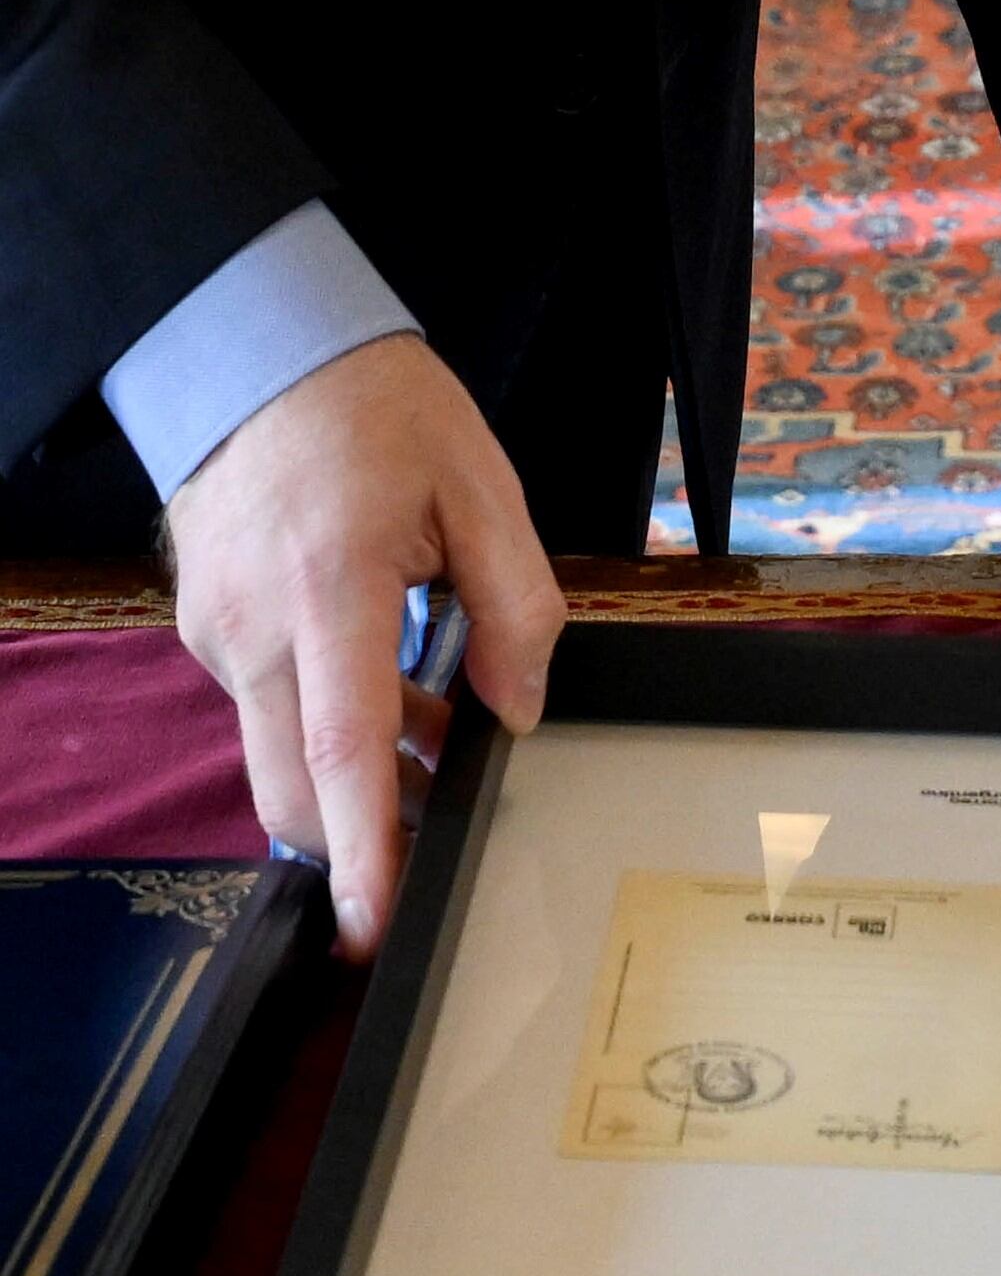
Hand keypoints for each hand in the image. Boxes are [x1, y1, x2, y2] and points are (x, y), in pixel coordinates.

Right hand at [165, 335, 563, 956]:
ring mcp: (216, 633)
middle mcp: (255, 629)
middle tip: (436, 831)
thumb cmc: (379, 411)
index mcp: (330, 589)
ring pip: (278, 754)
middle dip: (360, 836)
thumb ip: (517, 602)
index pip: (345, 750)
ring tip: (434, 725)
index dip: (365, 848)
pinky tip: (381, 680)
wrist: (263, 351)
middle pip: (296, 788)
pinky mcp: (204, 629)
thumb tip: (522, 708)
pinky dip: (322, 720)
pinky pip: (264, 708)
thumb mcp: (481, 486)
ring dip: (352, 770)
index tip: (375, 924)